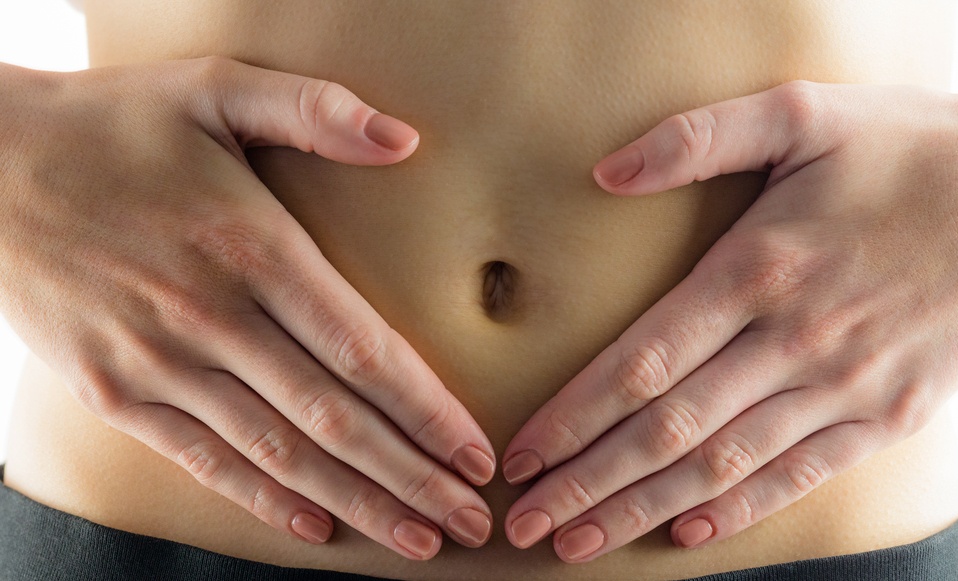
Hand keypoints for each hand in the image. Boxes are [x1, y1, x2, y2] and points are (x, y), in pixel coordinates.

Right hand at [0, 57, 494, 559]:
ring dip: (355, 502)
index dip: (427, 409)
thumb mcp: (213, 89)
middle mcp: (212, 318)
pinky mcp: (115, 393)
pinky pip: (203, 460)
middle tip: (468, 519)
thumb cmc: (112, 125)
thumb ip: (314, 110)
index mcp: (253, 247)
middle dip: (411, 476)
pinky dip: (263, 498)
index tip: (475, 453)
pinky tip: (314, 526)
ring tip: (415, 539)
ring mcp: (159, 364)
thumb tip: (405, 139)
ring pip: (279, 453)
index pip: (363, 349)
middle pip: (334, 417)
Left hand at [501, 81, 957, 560]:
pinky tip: (685, 534)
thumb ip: (697, 138)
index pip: (642, 362)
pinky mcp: (890, 414)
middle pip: (668, 430)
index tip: (521, 454)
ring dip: (643, 509)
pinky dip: (740, 510)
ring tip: (580, 542)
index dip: (574, 416)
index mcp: (759, 269)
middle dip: (588, 482)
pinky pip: (801, 476)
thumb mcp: (802, 112)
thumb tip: (606, 171)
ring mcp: (846, 386)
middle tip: (523, 523)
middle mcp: (795, 340)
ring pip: (724, 466)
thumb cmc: (905, 146)